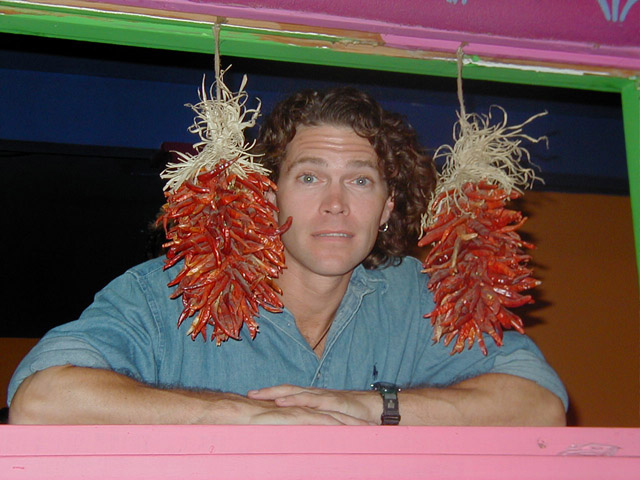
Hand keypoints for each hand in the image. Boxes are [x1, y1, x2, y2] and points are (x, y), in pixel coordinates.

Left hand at [247, 385, 379, 423]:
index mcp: (315, 398)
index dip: (272, 393)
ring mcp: (324, 397)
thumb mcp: (331, 421)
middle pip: (288, 390)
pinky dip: (295, 401)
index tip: (254, 396)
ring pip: (296, 392)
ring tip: (259, 395)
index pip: (290, 393)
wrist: (376, 410)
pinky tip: (282, 402)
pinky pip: (311, 401)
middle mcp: (316, 395)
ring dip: (276, 393)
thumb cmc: (354, 416)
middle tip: (249, 394)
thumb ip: (316, 423)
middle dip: (268, 391)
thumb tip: (301, 432)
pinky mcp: (332, 402)